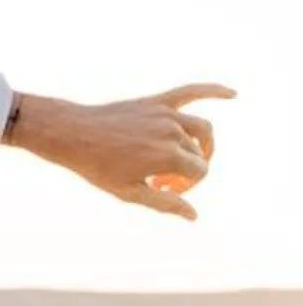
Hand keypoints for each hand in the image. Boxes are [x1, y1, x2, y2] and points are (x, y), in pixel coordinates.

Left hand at [10, 83, 232, 220]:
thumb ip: (165, 203)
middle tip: (162, 179)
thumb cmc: (98, 167)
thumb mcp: (130, 192)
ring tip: (183, 158)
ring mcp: (166, 113)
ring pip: (202, 129)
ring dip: (200, 145)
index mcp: (168, 155)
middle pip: (199, 153)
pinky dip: (214, 90)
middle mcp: (172, 131)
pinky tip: (232, 94)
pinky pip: (192, 91)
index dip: (187, 185)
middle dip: (187, 169)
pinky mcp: (157, 100)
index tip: (163, 189)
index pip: (200, 171)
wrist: (73, 134)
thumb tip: (194, 215)